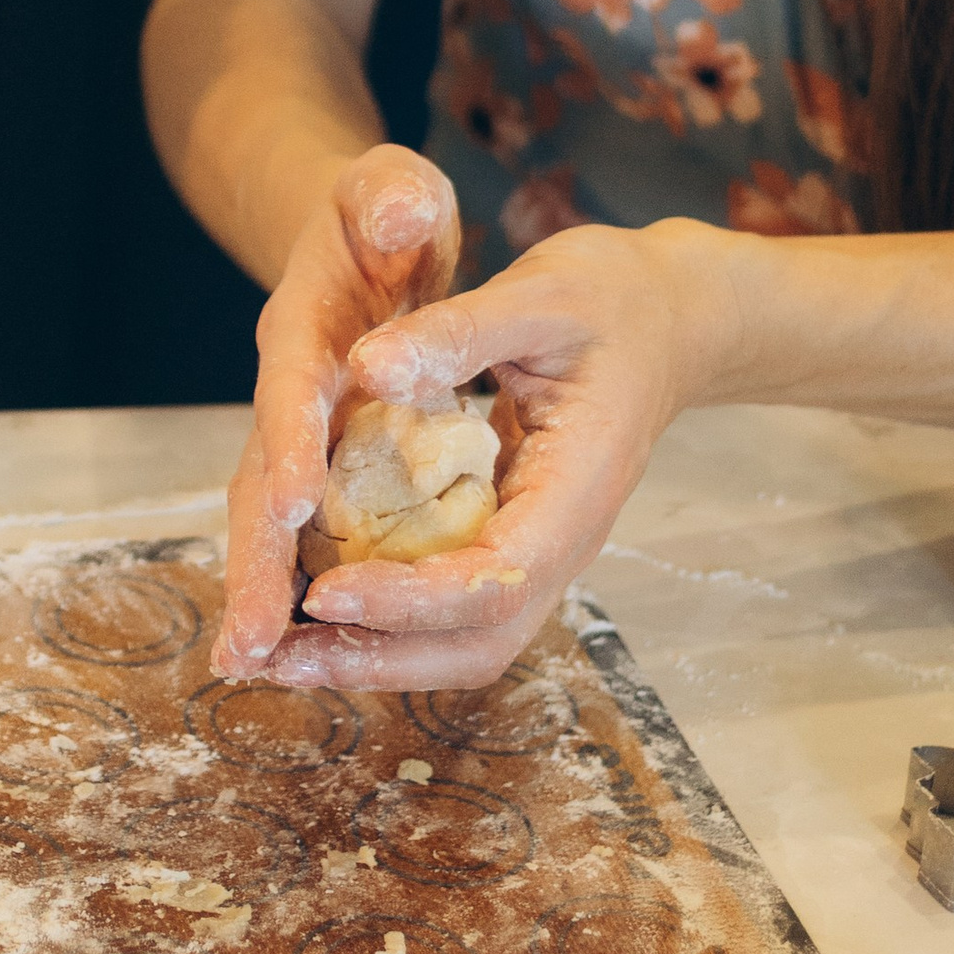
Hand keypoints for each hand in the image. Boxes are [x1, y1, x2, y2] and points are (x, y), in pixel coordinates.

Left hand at [230, 217, 735, 692]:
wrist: (670, 317)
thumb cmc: (612, 299)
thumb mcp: (539, 294)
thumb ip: (457, 331)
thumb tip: (367, 366)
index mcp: (578, 490)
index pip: (495, 582)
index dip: (408, 601)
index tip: (324, 591)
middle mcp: (564, 541)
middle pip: (480, 642)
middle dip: (381, 658)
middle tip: (282, 654)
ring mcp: (542, 547)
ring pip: (468, 639)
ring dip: (379, 655)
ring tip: (286, 652)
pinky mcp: (516, 537)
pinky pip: (456, 602)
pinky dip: (391, 617)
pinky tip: (324, 599)